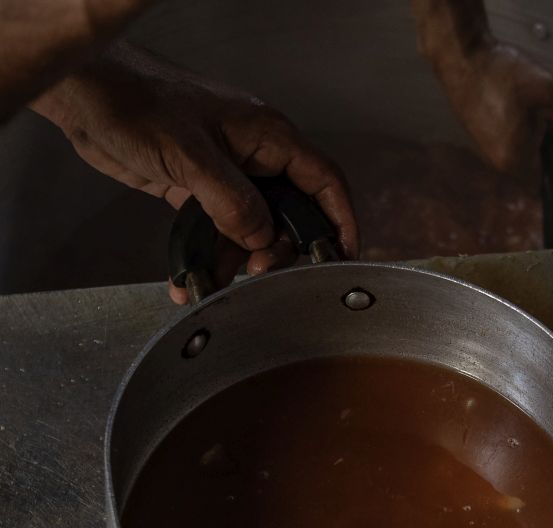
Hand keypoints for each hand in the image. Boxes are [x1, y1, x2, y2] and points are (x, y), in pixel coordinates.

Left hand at [30, 42, 357, 302]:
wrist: (84, 95)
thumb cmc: (137, 104)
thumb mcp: (190, 156)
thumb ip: (232, 201)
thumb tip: (263, 240)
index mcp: (268, 136)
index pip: (324, 181)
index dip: (341, 220)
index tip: (342, 257)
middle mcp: (254, 155)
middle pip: (290, 212)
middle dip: (279, 247)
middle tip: (260, 272)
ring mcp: (227, 173)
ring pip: (252, 226)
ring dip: (238, 258)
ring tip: (217, 281)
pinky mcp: (197, 189)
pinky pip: (217, 228)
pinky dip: (208, 253)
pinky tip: (192, 277)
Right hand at [428, 35, 552, 184]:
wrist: (461, 55)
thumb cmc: (502, 75)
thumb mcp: (551, 92)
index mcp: (515, 161)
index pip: (550, 185)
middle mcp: (499, 162)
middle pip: (540, 165)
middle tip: (552, 113)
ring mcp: (489, 149)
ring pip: (529, 148)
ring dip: (540, 129)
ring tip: (535, 101)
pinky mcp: (484, 134)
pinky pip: (514, 137)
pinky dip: (525, 122)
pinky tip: (521, 100)